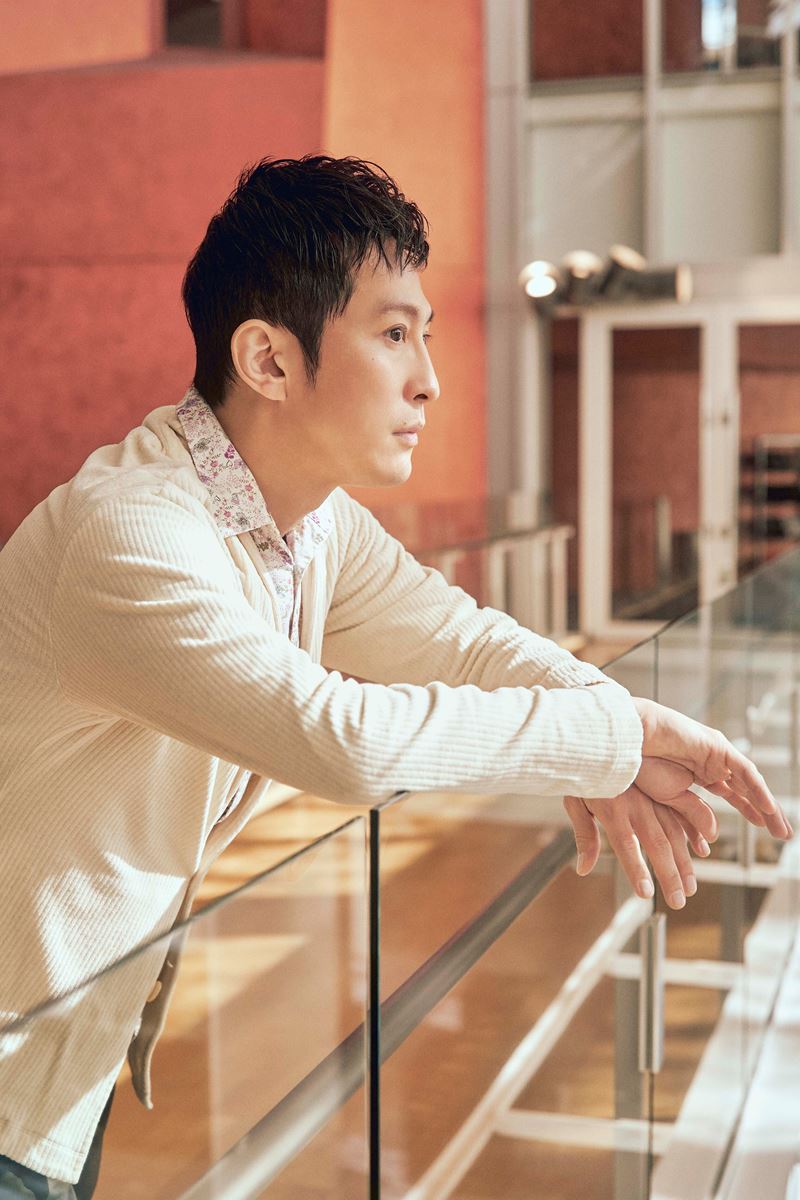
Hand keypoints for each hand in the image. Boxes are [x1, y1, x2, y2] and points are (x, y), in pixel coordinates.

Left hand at [565, 757, 717, 906]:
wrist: (604, 741)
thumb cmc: (586, 775)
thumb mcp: (576, 801)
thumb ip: (584, 836)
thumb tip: (583, 868)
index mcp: (612, 810)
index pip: (626, 845)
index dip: (636, 869)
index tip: (646, 893)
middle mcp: (637, 807)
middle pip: (656, 844)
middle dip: (669, 875)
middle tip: (679, 901)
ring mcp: (653, 799)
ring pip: (674, 833)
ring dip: (684, 862)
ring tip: (690, 888)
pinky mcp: (662, 792)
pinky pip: (682, 815)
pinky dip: (694, 834)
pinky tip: (701, 850)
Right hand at [634, 697, 792, 839]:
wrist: (631, 742)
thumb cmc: (642, 766)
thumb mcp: (672, 799)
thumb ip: (696, 815)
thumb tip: (714, 837)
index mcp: (701, 773)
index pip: (735, 795)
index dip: (751, 811)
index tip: (766, 829)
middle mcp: (714, 763)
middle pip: (747, 790)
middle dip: (766, 812)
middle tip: (783, 834)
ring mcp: (717, 754)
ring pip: (750, 783)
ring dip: (768, 806)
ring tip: (782, 829)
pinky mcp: (718, 748)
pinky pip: (744, 771)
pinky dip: (757, 791)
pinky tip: (769, 809)